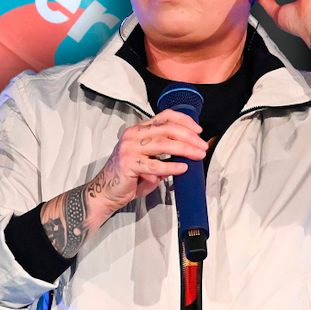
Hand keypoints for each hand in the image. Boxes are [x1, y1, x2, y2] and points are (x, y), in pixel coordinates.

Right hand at [39, 109, 207, 257]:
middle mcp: (133, 135)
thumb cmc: (129, 177)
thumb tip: (189, 152)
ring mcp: (129, 148)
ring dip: (185, 149)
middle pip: (167, 129)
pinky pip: (155, 165)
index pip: (164, 117)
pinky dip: (171, 167)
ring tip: (198, 155)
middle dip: (190, 137)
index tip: (199, 130)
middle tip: (203, 146)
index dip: (184, 121)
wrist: (107, 192)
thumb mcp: (149, 160)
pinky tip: (183, 168)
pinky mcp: (129, 164)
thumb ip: (164, 153)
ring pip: (164, 144)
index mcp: (138, 131)